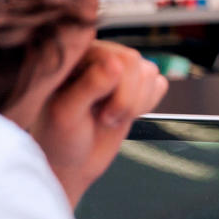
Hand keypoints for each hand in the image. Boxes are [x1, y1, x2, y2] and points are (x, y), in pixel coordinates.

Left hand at [26, 41, 167, 206]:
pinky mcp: (134, 86)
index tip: (101, 115)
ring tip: (110, 118)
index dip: (119, 90)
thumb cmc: (60, 138)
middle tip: (106, 119)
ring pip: (150, 72)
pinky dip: (147, 104)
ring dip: (136, 104)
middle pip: (136, 63)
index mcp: (77, 56)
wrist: (71, 161)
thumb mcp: (66, 114)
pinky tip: (125, 115)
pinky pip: (158, 84)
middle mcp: (99, 57)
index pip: (118, 58)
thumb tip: (115, 64)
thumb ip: (89, 86)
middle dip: (127, 100)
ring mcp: (118, 70)